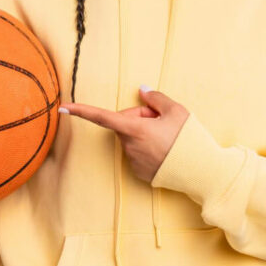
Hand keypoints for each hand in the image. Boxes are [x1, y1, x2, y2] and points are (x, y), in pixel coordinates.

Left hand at [60, 86, 189, 182]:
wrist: (202, 171)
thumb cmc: (189, 138)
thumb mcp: (176, 110)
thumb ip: (155, 98)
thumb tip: (141, 91)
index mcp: (135, 129)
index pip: (102, 117)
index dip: (81, 111)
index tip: (62, 108)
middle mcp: (129, 147)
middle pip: (125, 124)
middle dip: (139, 118)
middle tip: (162, 120)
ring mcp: (133, 162)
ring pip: (132, 139)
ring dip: (144, 134)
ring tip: (168, 138)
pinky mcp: (140, 173)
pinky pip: (138, 153)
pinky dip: (148, 149)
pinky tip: (166, 152)